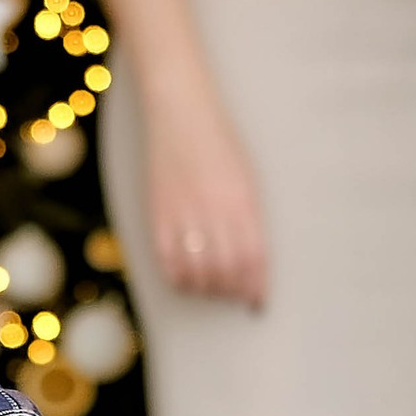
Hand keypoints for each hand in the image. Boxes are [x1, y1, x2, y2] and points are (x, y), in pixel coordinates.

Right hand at [148, 97, 266, 306]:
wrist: (180, 112)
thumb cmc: (220, 144)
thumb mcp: (247, 178)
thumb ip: (250, 218)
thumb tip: (252, 262)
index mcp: (242, 202)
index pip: (253, 260)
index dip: (256, 288)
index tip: (257, 303)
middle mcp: (214, 211)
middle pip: (226, 272)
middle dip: (232, 292)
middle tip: (234, 295)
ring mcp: (184, 214)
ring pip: (198, 274)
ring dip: (207, 290)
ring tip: (212, 288)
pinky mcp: (158, 215)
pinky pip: (168, 262)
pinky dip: (179, 279)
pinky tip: (186, 279)